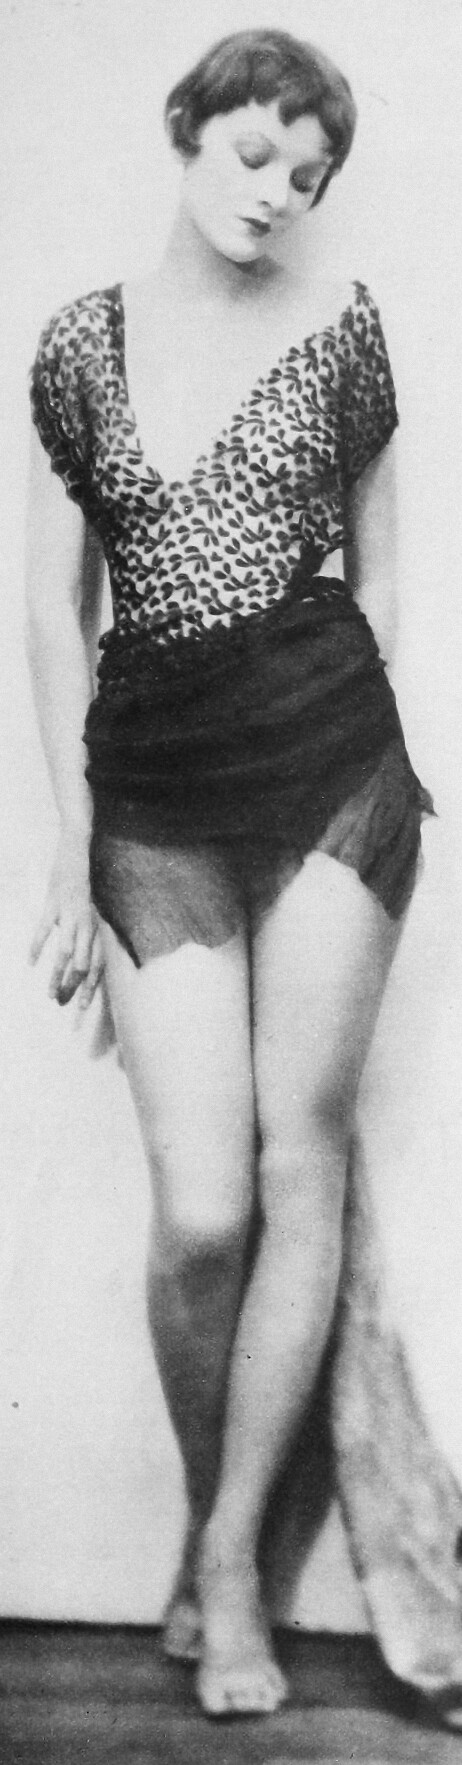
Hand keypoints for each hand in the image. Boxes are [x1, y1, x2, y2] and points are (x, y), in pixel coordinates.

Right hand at [29, 828, 103, 1008]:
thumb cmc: (81, 885)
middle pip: (85, 964)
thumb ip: (84, 934)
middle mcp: (88, 923)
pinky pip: (45, 929)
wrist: (77, 851)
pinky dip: (37, 946)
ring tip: (49, 992)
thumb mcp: (88, 911)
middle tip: (62, 1004)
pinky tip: (30, 961)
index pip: (97, 964)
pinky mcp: (55, 902)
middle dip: (74, 988)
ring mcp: (71, 913)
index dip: (90, 987)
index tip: (81, 1007)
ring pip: (66, 952)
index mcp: (96, 926)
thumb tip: (77, 959)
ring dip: (57, 975)